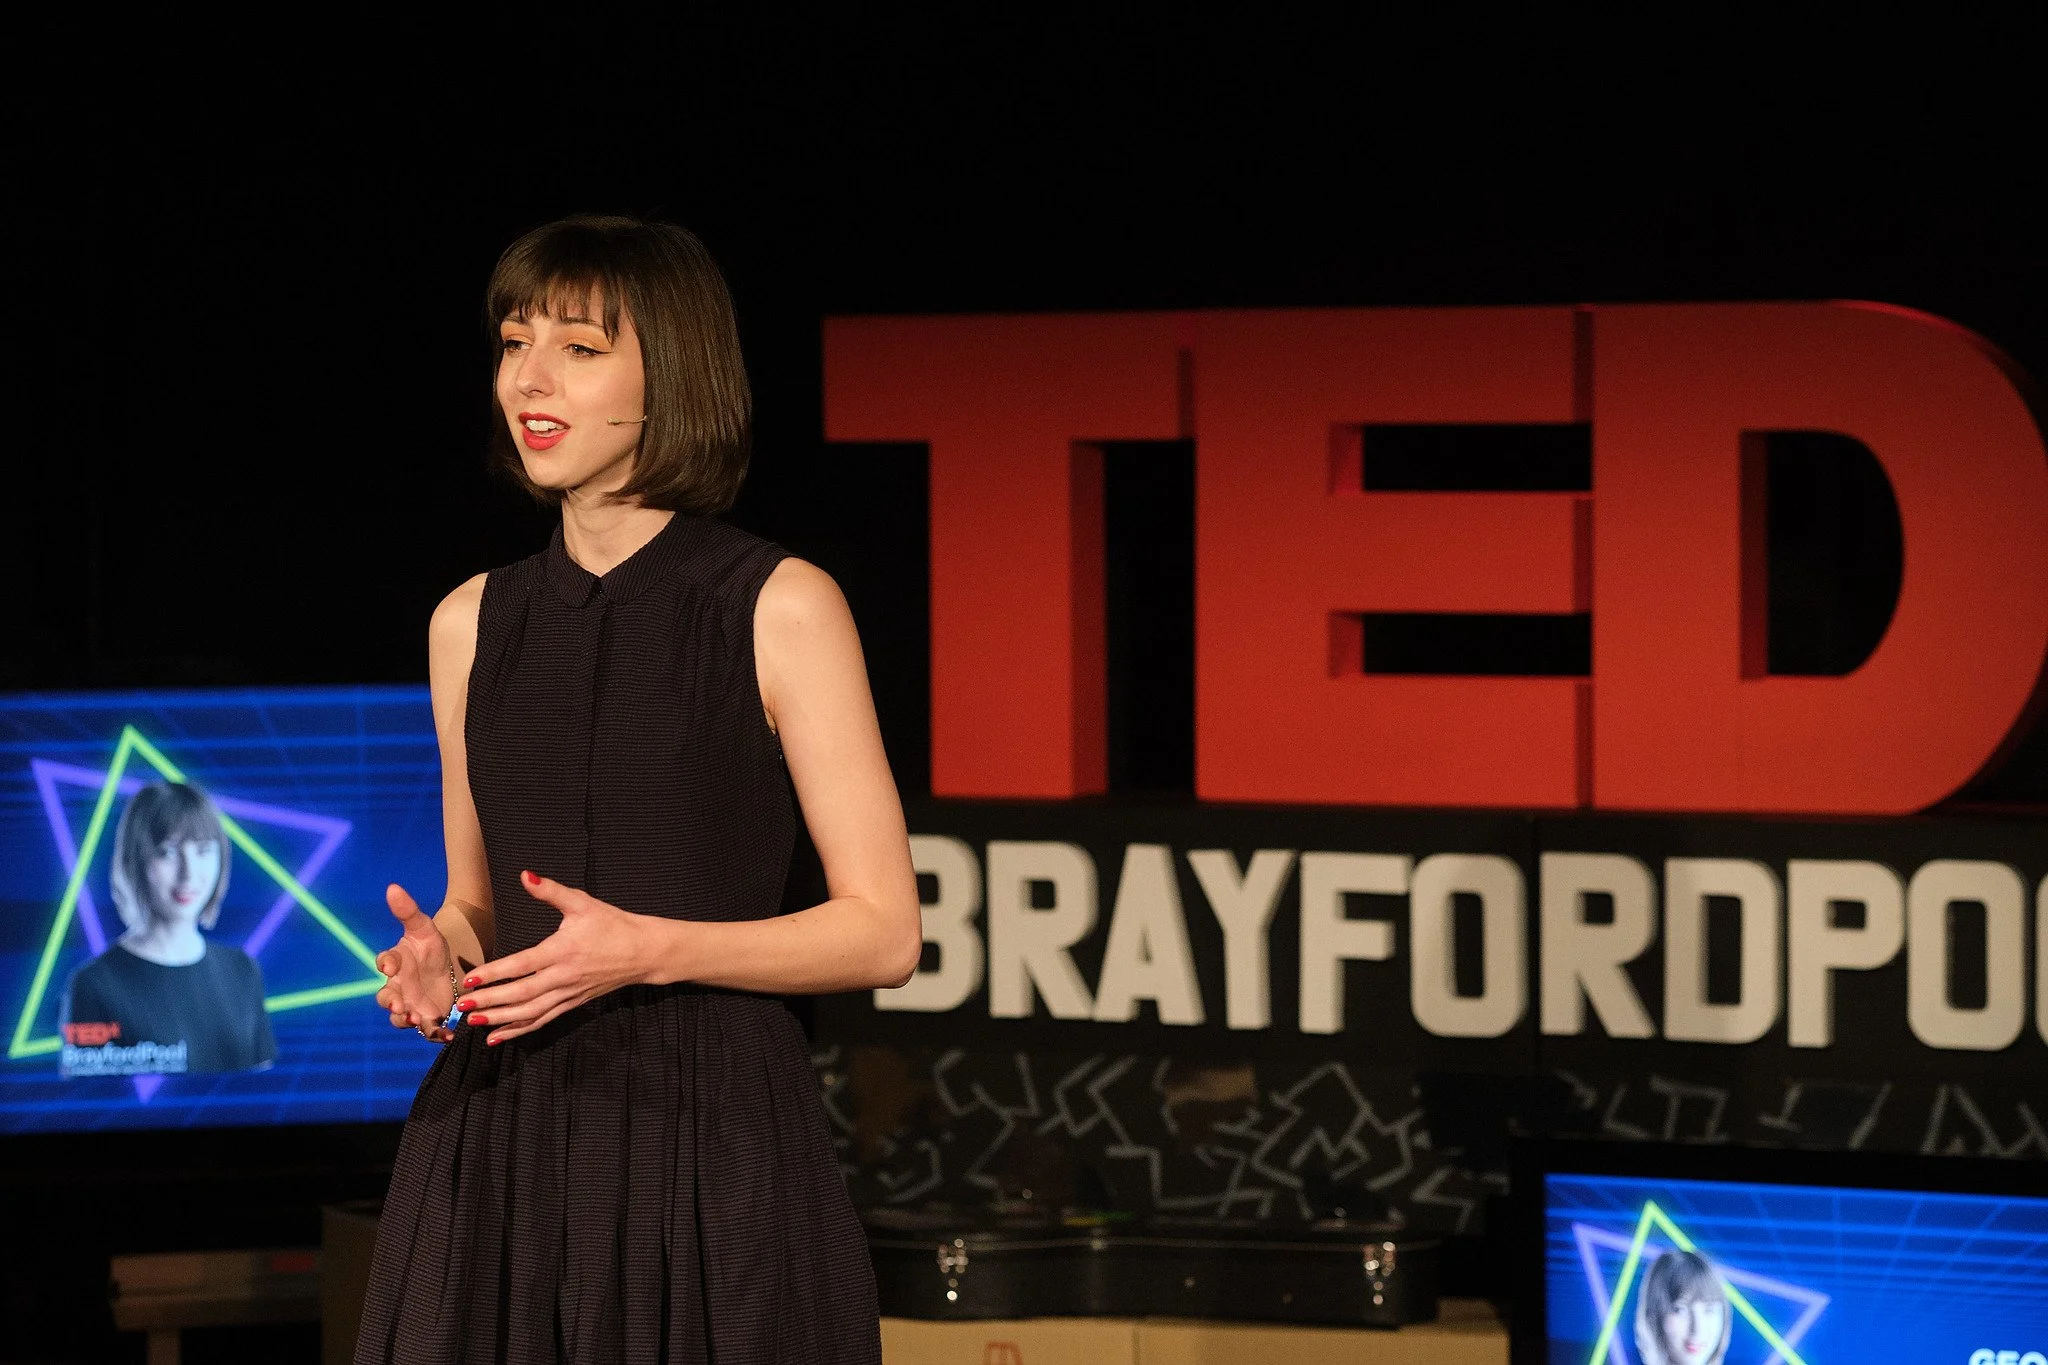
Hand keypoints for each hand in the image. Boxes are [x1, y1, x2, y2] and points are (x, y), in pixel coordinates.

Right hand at [374, 883, 457, 1041]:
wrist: (451, 965)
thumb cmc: (431, 945)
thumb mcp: (425, 928)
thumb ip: (408, 910)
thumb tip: (392, 887)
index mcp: (397, 961)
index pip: (384, 961)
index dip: (386, 963)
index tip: (390, 965)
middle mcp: (398, 986)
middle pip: (386, 997)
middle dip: (390, 1002)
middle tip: (399, 1005)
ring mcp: (411, 1004)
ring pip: (400, 1017)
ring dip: (405, 1020)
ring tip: (415, 1019)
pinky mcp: (427, 1018)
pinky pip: (426, 1030)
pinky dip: (436, 1034)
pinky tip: (448, 1035)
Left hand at [456, 871, 651, 1044]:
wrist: (643, 952)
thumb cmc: (612, 925)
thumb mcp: (583, 902)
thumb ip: (551, 891)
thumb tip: (525, 876)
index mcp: (562, 950)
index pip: (523, 965)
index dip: (496, 973)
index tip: (471, 978)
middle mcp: (563, 976)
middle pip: (522, 994)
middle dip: (491, 1001)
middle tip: (463, 1005)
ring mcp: (568, 993)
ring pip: (531, 1012)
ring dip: (502, 1020)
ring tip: (474, 1023)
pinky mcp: (573, 1003)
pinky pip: (543, 1019)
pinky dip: (520, 1030)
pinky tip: (499, 1036)